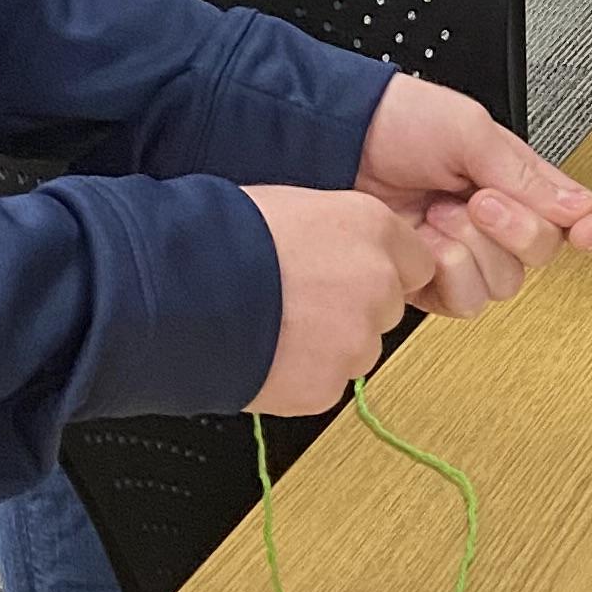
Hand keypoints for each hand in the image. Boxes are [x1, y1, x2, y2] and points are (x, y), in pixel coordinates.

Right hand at [241, 186, 436, 413]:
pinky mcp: (327, 386)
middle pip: (387, 308)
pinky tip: (265, 353)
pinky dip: (301, 377)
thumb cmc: (220, 238)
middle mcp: (378, 283)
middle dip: (353, 310)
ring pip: (358, 350)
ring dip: (328, 346)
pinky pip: (326, 384)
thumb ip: (337, 232)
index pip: (415, 263)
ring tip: (275, 327)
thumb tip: (340, 250)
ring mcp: (356, 339)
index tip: (349, 276)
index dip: (379, 271)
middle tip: (300, 302)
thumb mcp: (294, 206)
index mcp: (373, 228)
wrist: (176, 292)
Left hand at [356, 69, 591, 318]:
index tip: (587, 232)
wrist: (337, 141)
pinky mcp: (430, 279)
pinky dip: (444, 270)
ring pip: (502, 282)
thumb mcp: (471, 133)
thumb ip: (528, 176)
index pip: (573, 215)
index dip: (588, 227)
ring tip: (438, 215)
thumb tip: (581, 208)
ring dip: (470, 249)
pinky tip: (424, 240)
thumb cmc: (401, 121)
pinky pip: (463, 299)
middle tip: (477, 199)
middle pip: (541, 255)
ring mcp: (464, 251)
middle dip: (512, 229)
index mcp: (518, 181)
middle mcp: (497, 221)